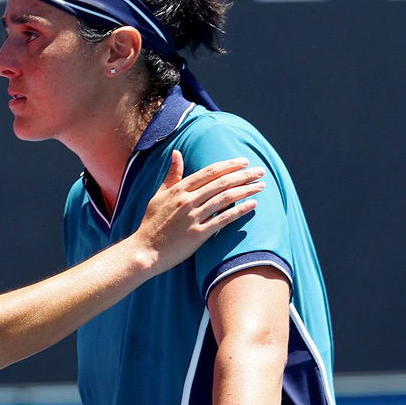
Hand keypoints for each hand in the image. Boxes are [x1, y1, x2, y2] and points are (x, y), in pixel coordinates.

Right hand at [135, 151, 263, 273]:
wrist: (144, 251)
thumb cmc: (151, 224)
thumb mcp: (158, 196)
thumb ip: (171, 175)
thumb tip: (177, 153)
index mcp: (178, 190)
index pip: (209, 172)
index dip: (229, 165)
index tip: (244, 162)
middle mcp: (187, 201)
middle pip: (221, 183)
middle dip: (244, 175)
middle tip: (260, 172)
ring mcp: (193, 217)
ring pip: (225, 199)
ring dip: (246, 190)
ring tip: (260, 186)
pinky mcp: (198, 234)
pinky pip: (223, 219)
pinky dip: (239, 211)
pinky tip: (252, 205)